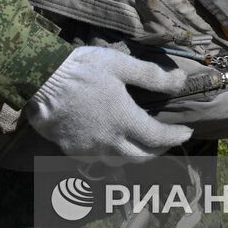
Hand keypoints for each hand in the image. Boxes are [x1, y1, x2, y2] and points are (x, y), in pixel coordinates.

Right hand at [24, 45, 191, 159]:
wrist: (40, 81)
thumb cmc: (82, 69)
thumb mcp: (120, 65)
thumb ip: (152, 76)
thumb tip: (181, 81)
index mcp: (124, 120)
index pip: (159, 138)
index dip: (176, 136)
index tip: (187, 131)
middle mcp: (109, 141)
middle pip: (141, 156)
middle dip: (158, 150)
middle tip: (167, 140)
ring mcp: (89, 149)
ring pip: (119, 163)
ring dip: (135, 156)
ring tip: (142, 145)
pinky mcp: (71, 150)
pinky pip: (97, 161)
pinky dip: (111, 157)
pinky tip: (112, 146)